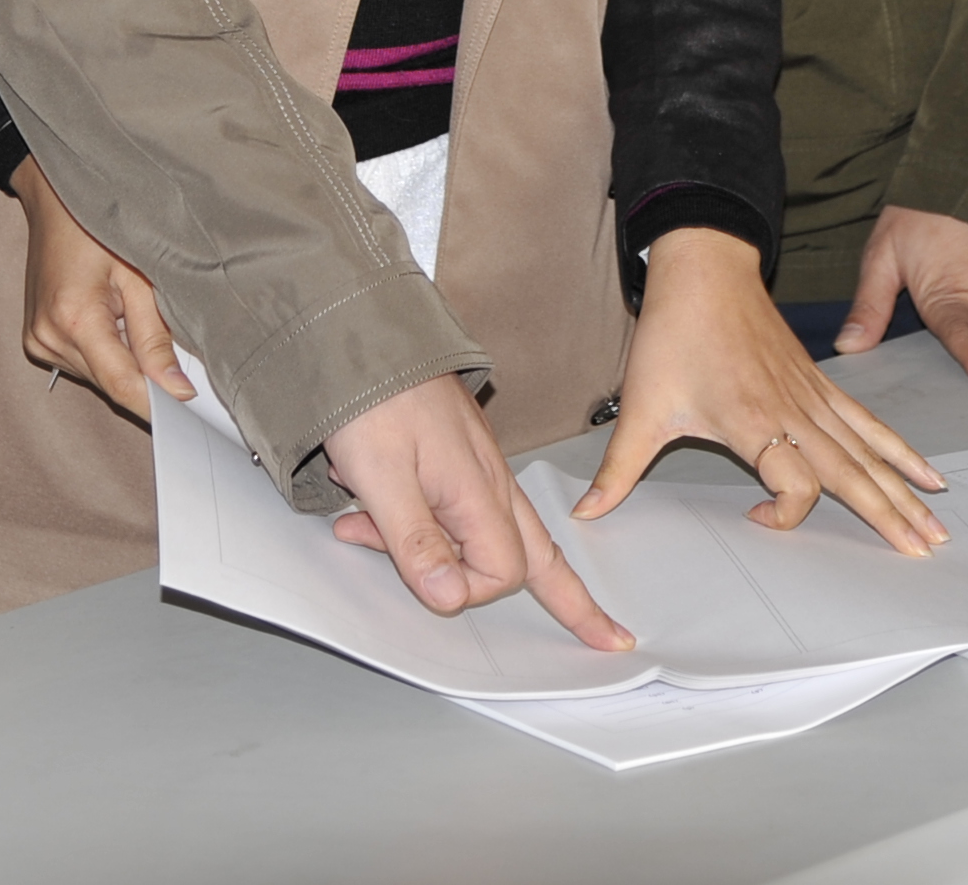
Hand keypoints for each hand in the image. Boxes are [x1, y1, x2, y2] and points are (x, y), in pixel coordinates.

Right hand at [9, 160, 187, 422]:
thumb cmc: (98, 224)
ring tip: (141, 321)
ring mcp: (38, 341)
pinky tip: (118, 321)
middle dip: (148, 379)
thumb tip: (177, 388)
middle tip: (184, 363)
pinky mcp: (37, 340)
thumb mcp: (139, 274)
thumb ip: (156, 335)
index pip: (122, 385)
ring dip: (127, 362)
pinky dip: (108, 352)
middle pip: (111, 384)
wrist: (54, 199)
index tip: (192, 413)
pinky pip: (83, 363)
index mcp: (73, 319)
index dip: (159, 403)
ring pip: (99, 376)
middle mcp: (48, 338)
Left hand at [325, 376, 631, 652]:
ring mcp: (474, 467)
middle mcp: (488, 481)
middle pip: (541, 554)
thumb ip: (414, 540)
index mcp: (479, 490)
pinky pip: (453, 504)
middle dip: (573, 599)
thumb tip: (450, 598)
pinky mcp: (453, 456)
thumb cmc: (371, 396)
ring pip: (491, 531)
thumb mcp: (381, 474)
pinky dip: (413, 518)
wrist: (363, 332)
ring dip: (434, 549)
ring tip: (358, 524)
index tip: (423, 582)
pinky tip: (363, 500)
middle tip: (609, 636)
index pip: (500, 572)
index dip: (462, 589)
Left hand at [577, 229, 948, 550]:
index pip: (794, 486)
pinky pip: (869, 422)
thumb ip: (619, 468)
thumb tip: (586, 514)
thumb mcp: (642, 405)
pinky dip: (900, 448)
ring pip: (869, 451)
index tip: (755, 519)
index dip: (784, 515)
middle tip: (922, 552)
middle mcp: (794, 412)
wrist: (705, 268)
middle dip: (889, 515)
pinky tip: (926, 471)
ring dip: (905, 489)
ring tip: (937, 524)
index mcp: (753, 422)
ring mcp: (813, 397)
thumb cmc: (675, 334)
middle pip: (852, 473)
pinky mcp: (820, 384)